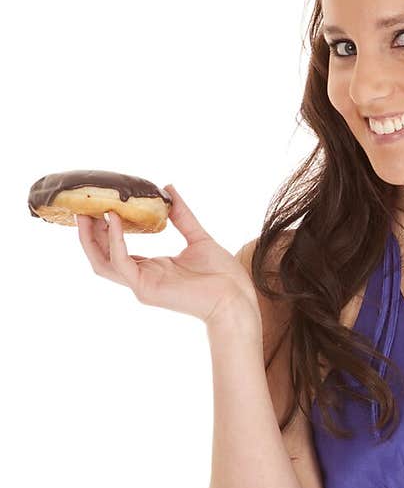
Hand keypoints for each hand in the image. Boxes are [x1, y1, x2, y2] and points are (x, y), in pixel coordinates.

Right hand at [75, 184, 260, 326]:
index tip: (100, 205)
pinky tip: (116, 219)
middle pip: (101, 257)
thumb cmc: (223, 276)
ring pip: (103, 262)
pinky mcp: (146, 288)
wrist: (236, 298)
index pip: (116, 250)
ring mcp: (142, 286)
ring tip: (88, 212)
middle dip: (88, 234)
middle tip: (82, 207)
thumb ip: (181, 215)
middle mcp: (142, 278)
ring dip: (92, 237)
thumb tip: (168, 189)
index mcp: (152, 269)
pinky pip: (121, 262)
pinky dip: (115, 240)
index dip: (104, 230)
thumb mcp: (198, 237)